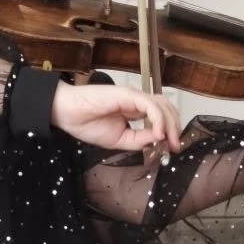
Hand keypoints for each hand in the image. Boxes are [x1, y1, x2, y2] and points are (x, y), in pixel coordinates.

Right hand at [50, 81, 181, 151]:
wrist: (67, 114)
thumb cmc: (88, 124)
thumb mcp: (119, 140)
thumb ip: (139, 140)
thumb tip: (159, 140)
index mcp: (135, 110)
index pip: (161, 115)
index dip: (170, 130)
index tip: (172, 148)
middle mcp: (137, 101)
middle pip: (167, 109)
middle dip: (174, 127)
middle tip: (175, 147)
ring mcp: (134, 96)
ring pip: (162, 105)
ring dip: (170, 124)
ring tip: (169, 141)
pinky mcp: (128, 95)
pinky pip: (150, 105)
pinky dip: (158, 119)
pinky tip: (158, 134)